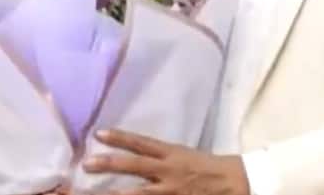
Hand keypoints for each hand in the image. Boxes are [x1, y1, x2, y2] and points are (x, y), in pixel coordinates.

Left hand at [82, 129, 250, 194]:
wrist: (237, 183)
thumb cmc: (207, 168)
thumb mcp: (183, 156)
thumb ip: (158, 156)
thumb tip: (132, 153)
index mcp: (171, 155)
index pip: (142, 144)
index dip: (120, 138)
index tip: (98, 133)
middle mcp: (168, 172)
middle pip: (134, 166)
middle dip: (109, 165)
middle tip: (86, 164)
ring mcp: (170, 192)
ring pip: (138, 194)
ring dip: (114, 194)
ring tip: (89, 194)